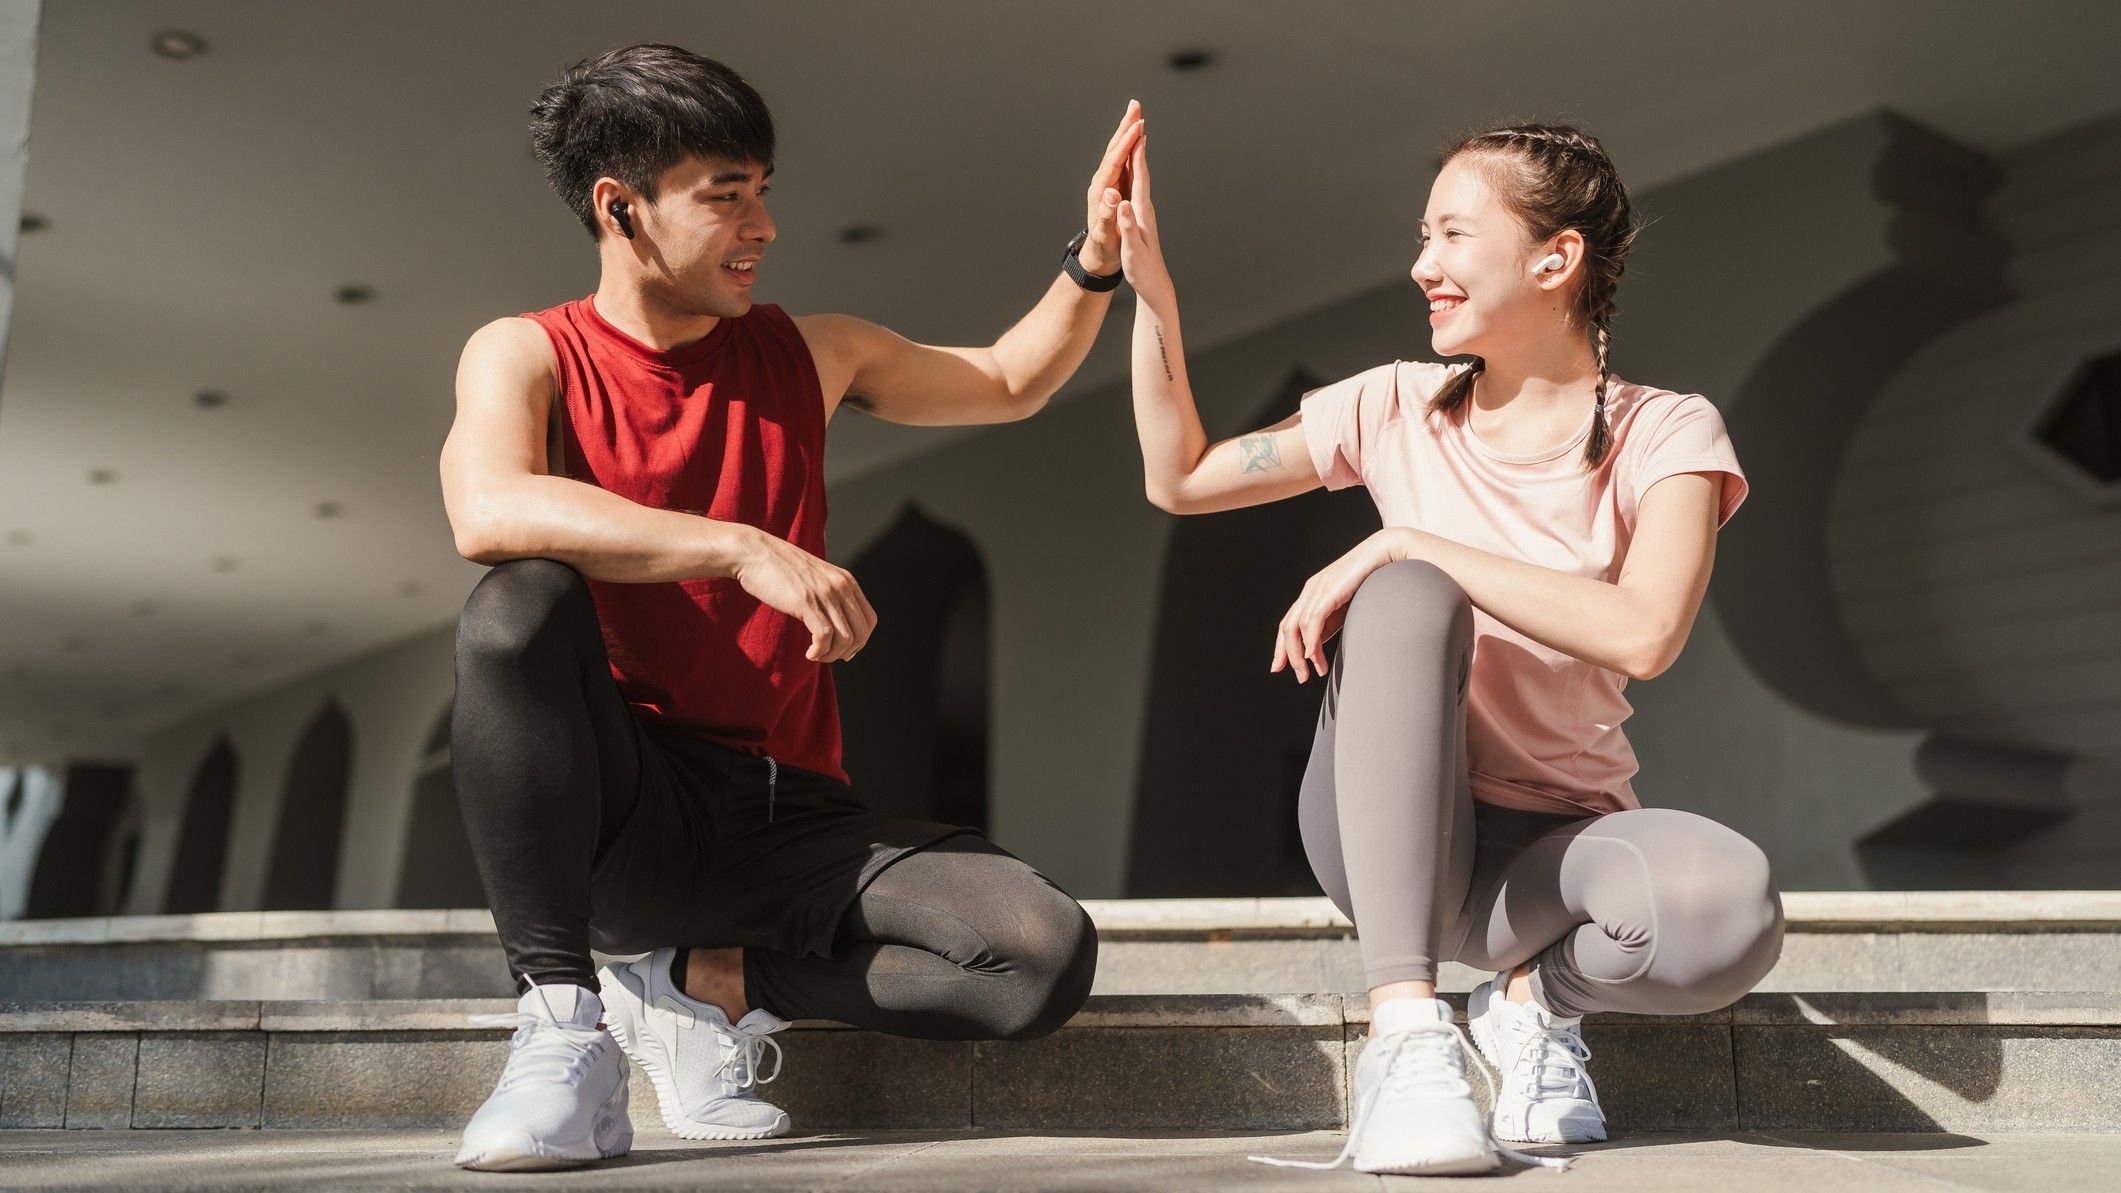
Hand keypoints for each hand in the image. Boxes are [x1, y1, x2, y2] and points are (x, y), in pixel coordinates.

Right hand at [730, 529, 878, 662]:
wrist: (754, 552)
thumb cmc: (779, 568)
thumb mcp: (815, 577)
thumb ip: (829, 595)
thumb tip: (837, 626)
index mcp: (846, 580)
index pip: (869, 620)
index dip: (860, 641)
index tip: (843, 650)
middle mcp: (840, 586)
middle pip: (861, 633)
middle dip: (847, 652)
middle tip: (828, 656)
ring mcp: (825, 594)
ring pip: (845, 639)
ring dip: (832, 655)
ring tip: (816, 655)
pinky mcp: (806, 602)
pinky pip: (824, 637)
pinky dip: (820, 651)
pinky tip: (810, 653)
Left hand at [1078, 100, 1143, 276]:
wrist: (1097, 258)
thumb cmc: (1104, 248)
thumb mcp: (1106, 235)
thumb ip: (1109, 215)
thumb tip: (1112, 194)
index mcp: (1101, 192)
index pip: (1114, 161)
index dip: (1126, 143)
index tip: (1138, 126)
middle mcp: (1101, 183)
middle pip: (1113, 149)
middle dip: (1124, 126)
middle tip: (1135, 105)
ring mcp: (1106, 184)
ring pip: (1116, 151)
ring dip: (1125, 131)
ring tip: (1136, 113)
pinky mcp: (1111, 187)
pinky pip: (1120, 160)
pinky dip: (1128, 146)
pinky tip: (1134, 138)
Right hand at [1115, 135, 1174, 310]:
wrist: (1154, 283)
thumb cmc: (1142, 269)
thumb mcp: (1134, 250)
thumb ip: (1129, 226)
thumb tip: (1124, 205)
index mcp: (1142, 212)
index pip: (1141, 177)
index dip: (1139, 154)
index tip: (1138, 131)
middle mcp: (1145, 207)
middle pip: (1142, 169)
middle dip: (1139, 144)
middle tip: (1138, 118)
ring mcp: (1144, 209)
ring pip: (1140, 174)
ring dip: (1137, 153)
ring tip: (1135, 132)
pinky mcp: (1140, 214)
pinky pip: (1136, 184)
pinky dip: (1133, 169)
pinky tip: (1132, 164)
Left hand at [1271, 533, 1397, 682]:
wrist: (1387, 554)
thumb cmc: (1372, 579)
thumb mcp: (1346, 607)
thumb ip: (1330, 623)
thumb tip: (1317, 647)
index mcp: (1312, 593)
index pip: (1288, 623)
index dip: (1282, 647)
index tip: (1280, 667)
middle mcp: (1310, 591)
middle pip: (1287, 627)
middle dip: (1287, 655)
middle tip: (1299, 677)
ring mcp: (1316, 590)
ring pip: (1296, 628)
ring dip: (1301, 655)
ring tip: (1311, 673)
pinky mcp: (1327, 591)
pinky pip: (1312, 622)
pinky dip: (1311, 642)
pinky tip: (1314, 658)